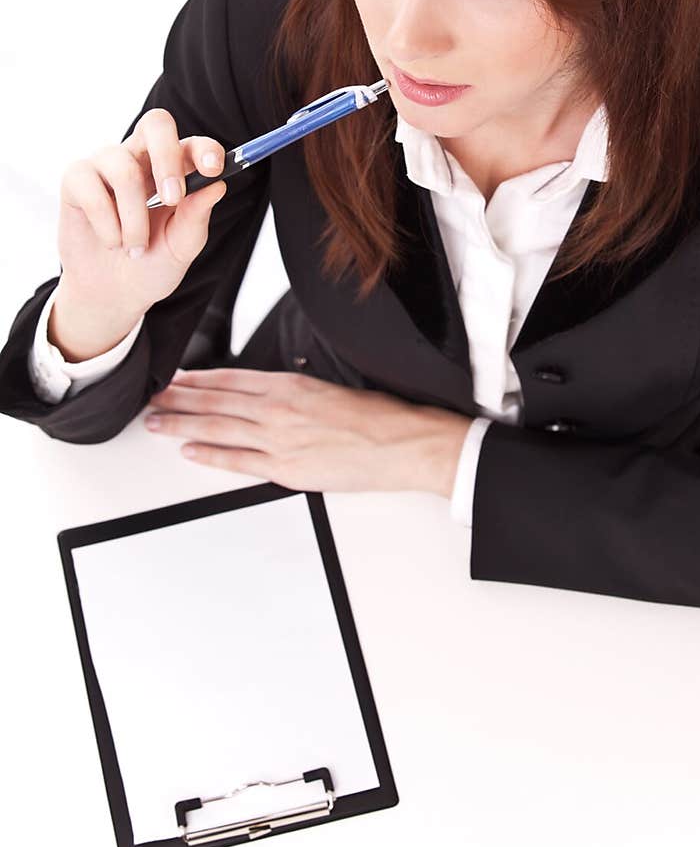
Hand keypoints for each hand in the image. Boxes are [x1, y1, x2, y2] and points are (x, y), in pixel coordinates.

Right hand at [57, 107, 227, 318]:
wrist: (112, 293)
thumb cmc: (152, 264)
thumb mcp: (182, 247)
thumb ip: (197, 216)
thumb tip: (217, 186)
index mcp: (176, 171)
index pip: (192, 144)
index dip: (205, 149)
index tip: (213, 170)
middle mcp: (142, 159)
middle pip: (156, 124)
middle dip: (167, 158)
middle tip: (172, 199)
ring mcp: (107, 165)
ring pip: (124, 169)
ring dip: (134, 217)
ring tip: (135, 247)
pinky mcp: (76, 179)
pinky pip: (90, 186)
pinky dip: (106, 223)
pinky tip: (111, 241)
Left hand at [144, 366, 472, 498]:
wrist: (402, 443)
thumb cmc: (375, 417)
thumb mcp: (329, 389)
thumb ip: (294, 392)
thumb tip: (268, 395)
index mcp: (290, 384)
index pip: (229, 378)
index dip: (196, 380)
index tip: (174, 380)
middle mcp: (278, 409)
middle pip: (215, 401)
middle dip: (177, 400)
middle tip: (150, 399)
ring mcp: (280, 439)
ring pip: (218, 428)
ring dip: (182, 425)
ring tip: (156, 423)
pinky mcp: (287, 468)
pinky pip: (238, 461)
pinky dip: (210, 455)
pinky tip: (189, 451)